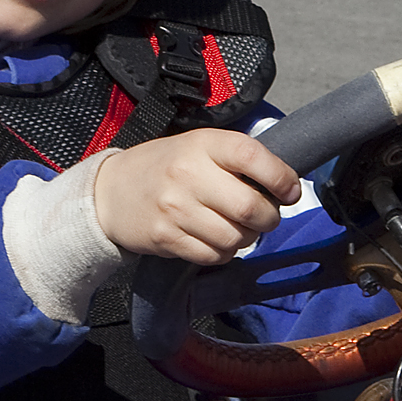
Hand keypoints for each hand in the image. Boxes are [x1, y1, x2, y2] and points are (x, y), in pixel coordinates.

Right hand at [91, 128, 299, 264]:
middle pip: (250, 207)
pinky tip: (216, 240)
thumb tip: (285, 185)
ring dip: (247, 238)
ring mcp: (176, 208)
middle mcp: (189, 174)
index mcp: (203, 144)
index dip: (281, 178)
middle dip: (269, 218)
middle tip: (266, 216)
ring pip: (235, 238)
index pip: (253, 157)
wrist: (111, 191)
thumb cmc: (166, 167)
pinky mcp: (167, 238)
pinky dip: (224, 253)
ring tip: (238, 228)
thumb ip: (237, 159)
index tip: (290, 191)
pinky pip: (214, 255)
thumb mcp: (198, 146)